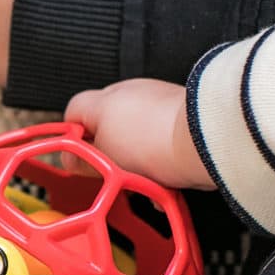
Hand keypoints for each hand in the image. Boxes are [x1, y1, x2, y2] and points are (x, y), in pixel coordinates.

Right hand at [64, 78, 214, 190]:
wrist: (205, 139)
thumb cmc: (153, 143)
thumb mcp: (104, 159)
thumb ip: (83, 159)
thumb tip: (69, 160)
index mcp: (104, 99)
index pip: (73, 111)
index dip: (72, 137)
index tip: (80, 160)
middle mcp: (130, 93)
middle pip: (106, 125)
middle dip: (109, 153)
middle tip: (112, 174)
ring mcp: (158, 100)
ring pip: (135, 136)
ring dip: (136, 160)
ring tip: (143, 181)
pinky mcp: (182, 113)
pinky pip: (161, 139)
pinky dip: (161, 158)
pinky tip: (165, 179)